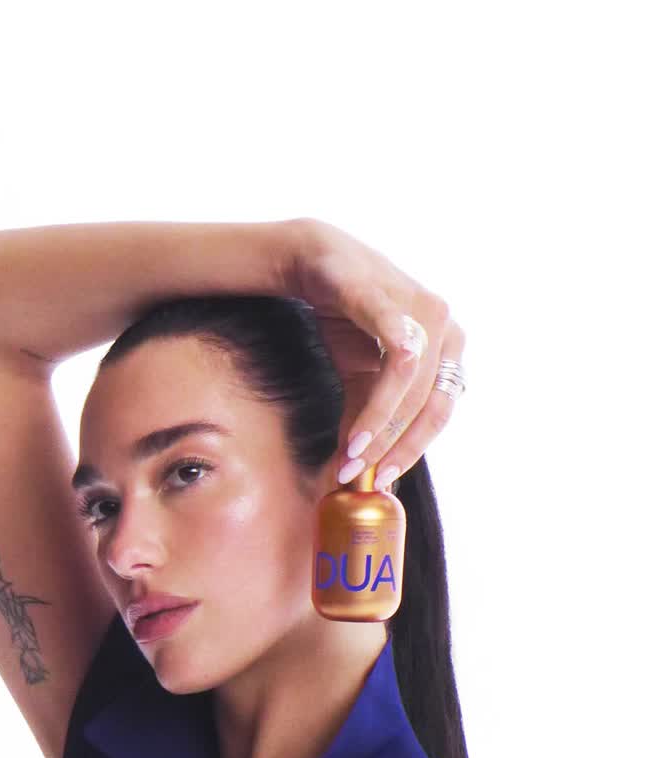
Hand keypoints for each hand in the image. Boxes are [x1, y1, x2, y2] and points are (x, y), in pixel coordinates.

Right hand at [282, 217, 466, 482]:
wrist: (319, 264)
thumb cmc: (348, 320)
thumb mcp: (360, 379)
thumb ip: (366, 420)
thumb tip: (352, 476)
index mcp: (448, 351)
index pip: (438, 414)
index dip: (411, 452)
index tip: (380, 482)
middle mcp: (447, 329)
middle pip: (428, 407)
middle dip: (393, 448)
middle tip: (360, 476)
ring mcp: (424, 311)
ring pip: (413, 389)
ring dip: (380, 430)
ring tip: (351, 456)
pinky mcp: (393, 301)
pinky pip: (398, 357)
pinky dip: (380, 402)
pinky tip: (359, 431)